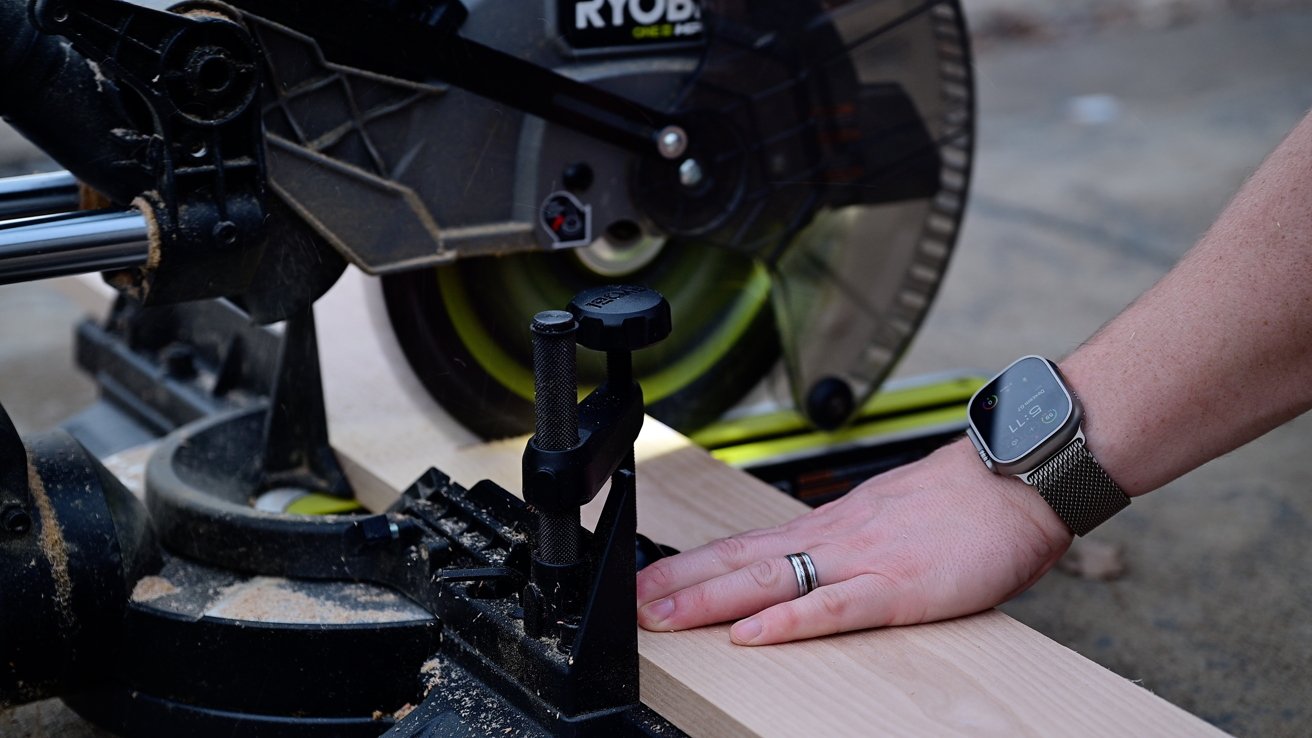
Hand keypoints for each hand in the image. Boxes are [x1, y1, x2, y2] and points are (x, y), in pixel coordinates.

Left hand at [635, 440, 1073, 644]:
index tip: (650, 579)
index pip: (747, 546)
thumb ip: (849, 540)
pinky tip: (751, 635)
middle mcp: (834, 538)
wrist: (1017, 476)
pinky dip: (789, 622)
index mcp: (831, 526)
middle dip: (681, 585)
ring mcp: (862, 560)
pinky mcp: (898, 586)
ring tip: (662, 617)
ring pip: (771, 580)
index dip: (694, 566)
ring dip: (710, 600)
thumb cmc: (963, 501)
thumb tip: (817, 562)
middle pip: (742, 561)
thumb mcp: (889, 515)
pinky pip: (833, 607)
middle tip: (631, 603)